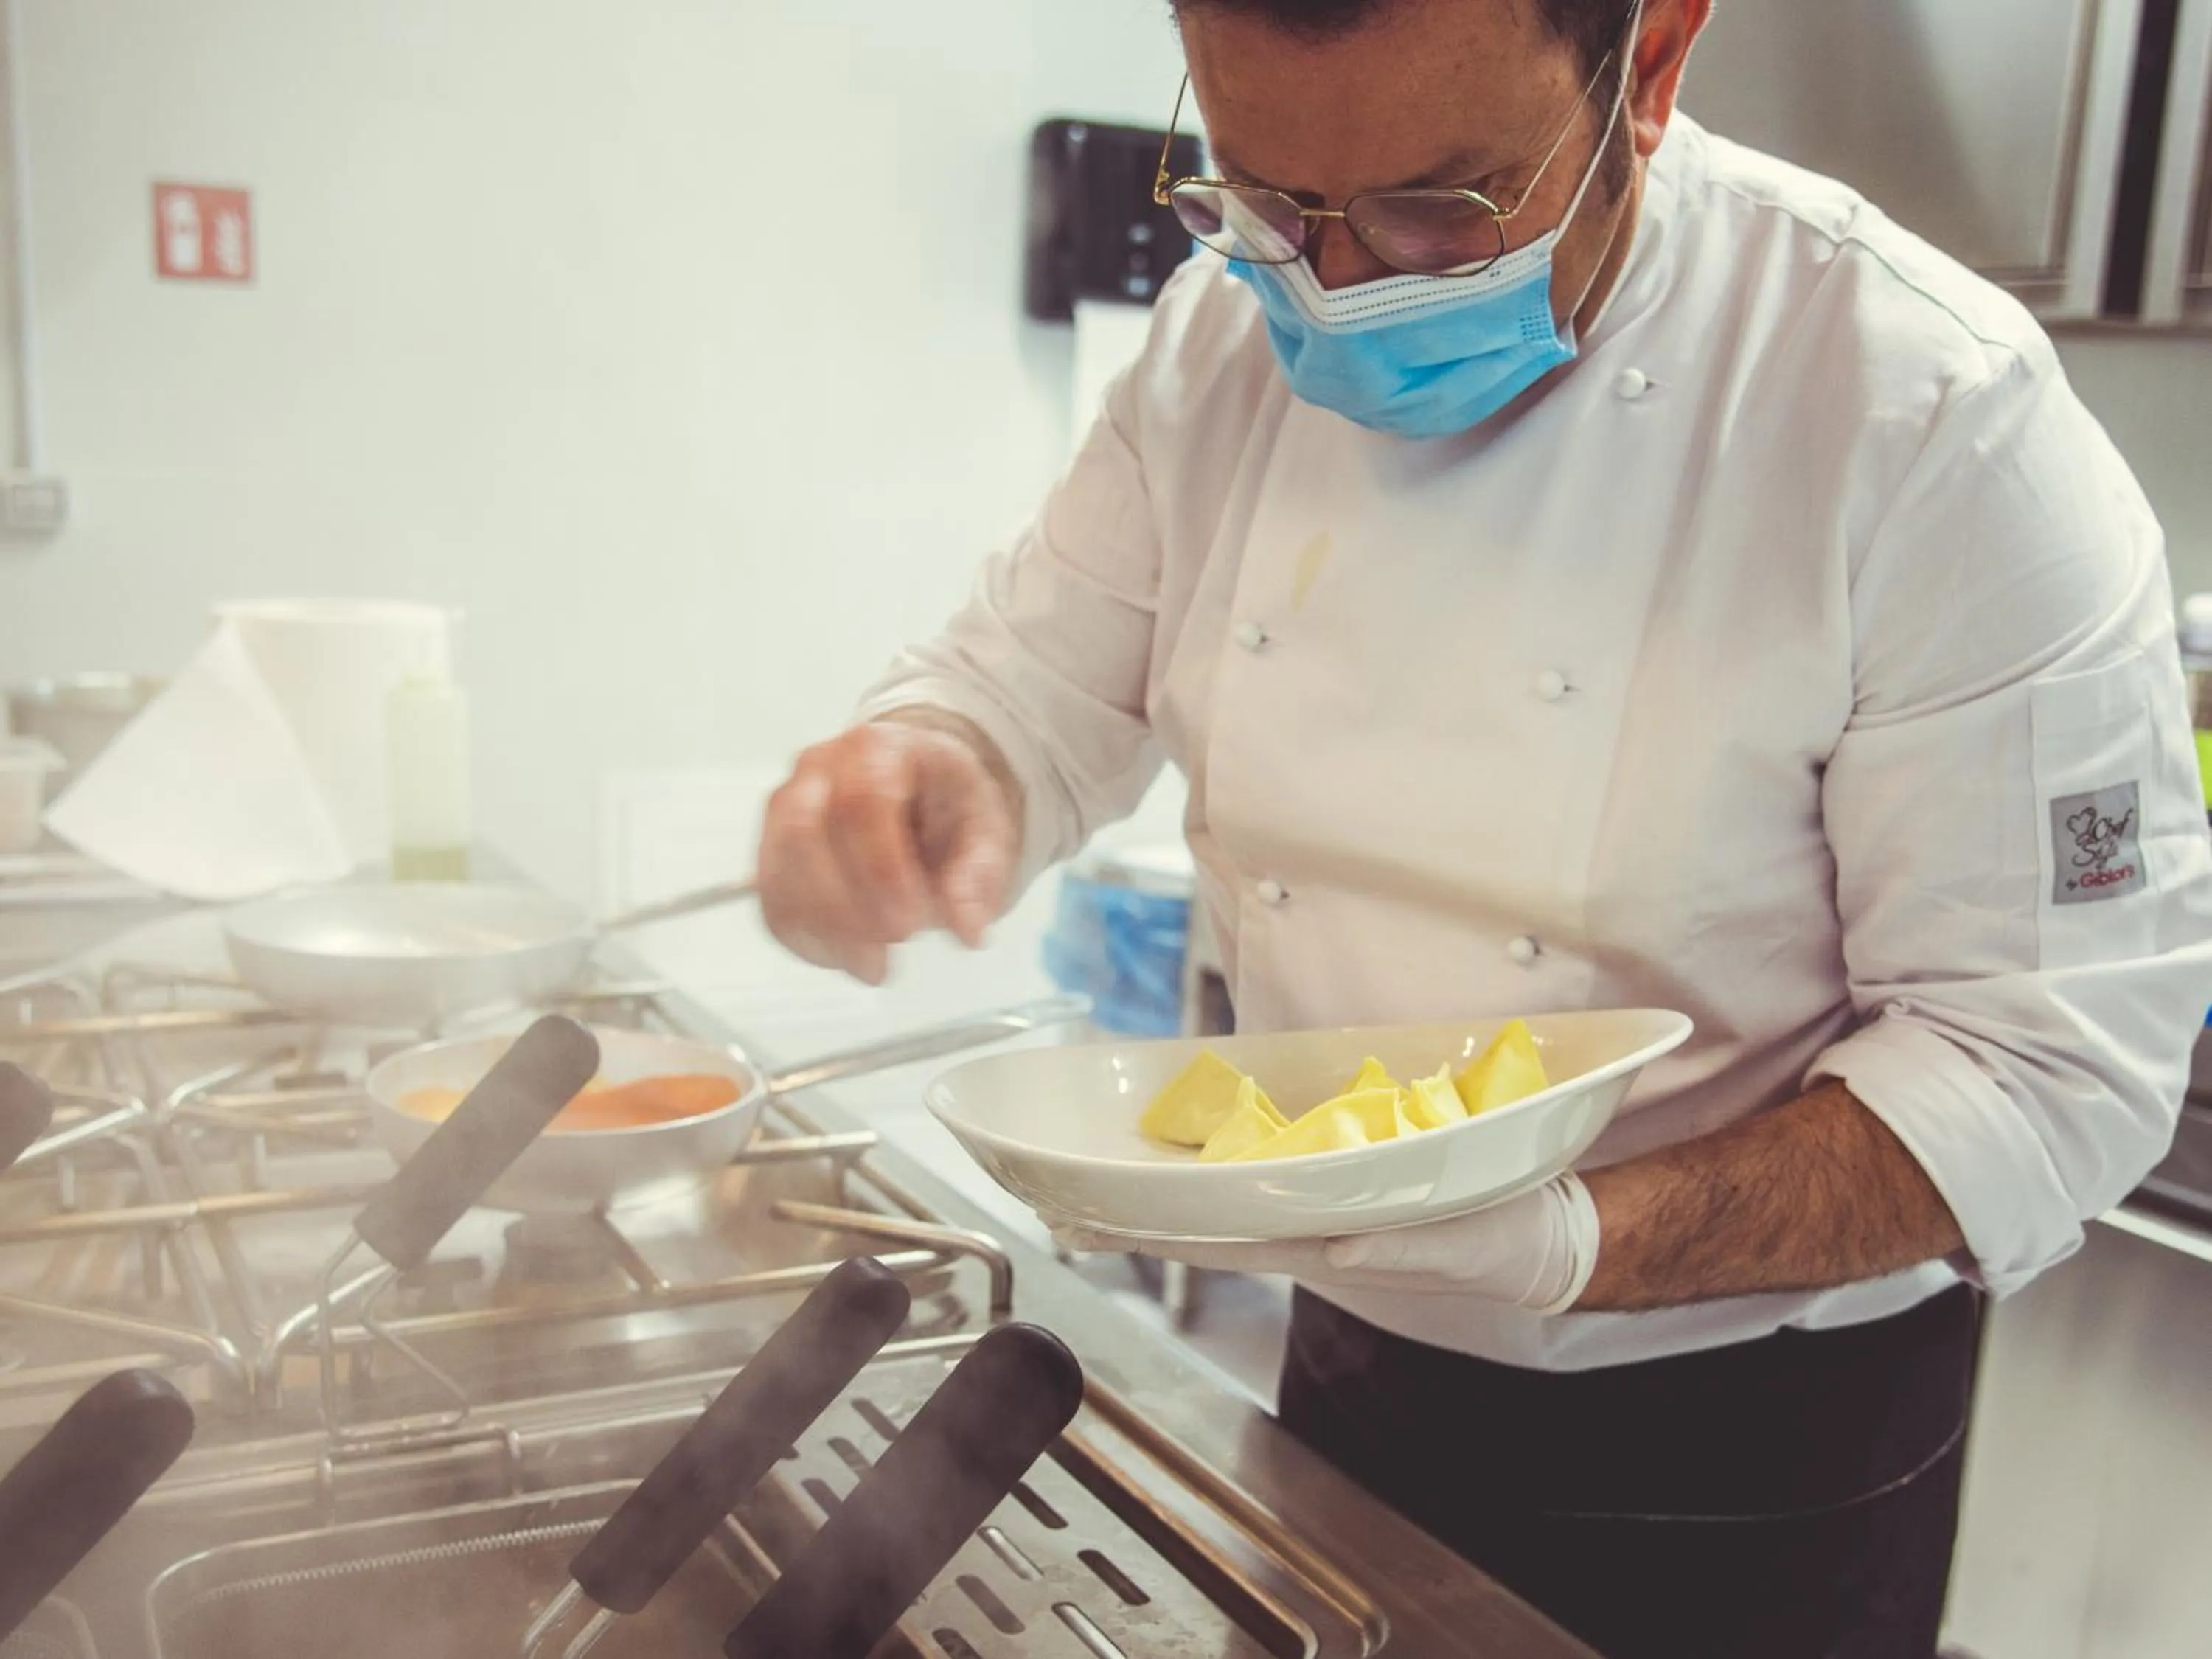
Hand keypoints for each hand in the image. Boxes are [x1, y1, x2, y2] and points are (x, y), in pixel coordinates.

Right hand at [758, 716, 1019, 983]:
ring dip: (823, 930)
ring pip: (778, 870)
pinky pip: (770, 901)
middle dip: (843, 903)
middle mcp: (819, 768)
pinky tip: (848, 959)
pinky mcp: (772, 852)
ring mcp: (785, 807)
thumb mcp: (987, 830)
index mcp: (879, 748)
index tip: (912, 923)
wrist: (920, 795)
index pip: (862, 798)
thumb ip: (980, 875)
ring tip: (875, 967)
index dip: (881, 867)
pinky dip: (804, 940)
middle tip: (890, 951)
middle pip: (803, 831)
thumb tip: (968, 931)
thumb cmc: (950, 806)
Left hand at [1054, 1174, 1601, 1314]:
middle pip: (1198, 1220)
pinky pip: (1258, 1169)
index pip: (1217, 1240)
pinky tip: (1178, 1151)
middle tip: (1050, 1203)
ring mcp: (1316, 1203)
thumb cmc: (1504, 1241)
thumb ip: (1405, 1248)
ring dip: (1156, 1192)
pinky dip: (1211, 1163)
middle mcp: (1305, 1224)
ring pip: (1219, 1196)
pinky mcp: (1337, 1177)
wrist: (1543, 1230)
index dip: (1148, 1233)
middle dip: (1126, 1215)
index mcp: (1325, 1243)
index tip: (1080, 1225)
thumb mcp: (1466, 1243)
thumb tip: (1338, 1249)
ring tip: (1092, 1180)